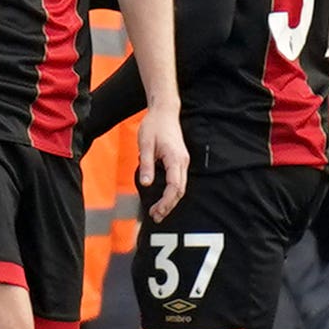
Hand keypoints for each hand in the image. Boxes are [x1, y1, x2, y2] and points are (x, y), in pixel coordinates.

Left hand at [135, 105, 188, 220]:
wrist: (164, 112)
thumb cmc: (154, 126)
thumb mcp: (145, 144)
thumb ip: (146, 164)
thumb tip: (147, 184)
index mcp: (175, 159)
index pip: (174, 186)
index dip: (167, 202)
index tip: (157, 211)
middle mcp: (182, 162)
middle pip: (180, 190)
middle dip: (169, 205)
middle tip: (155, 216)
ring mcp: (182, 161)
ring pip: (180, 186)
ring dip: (170, 200)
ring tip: (158, 211)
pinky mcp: (179, 160)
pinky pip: (178, 180)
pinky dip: (171, 192)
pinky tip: (162, 198)